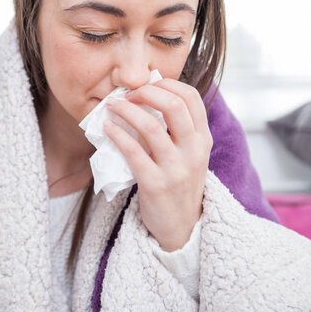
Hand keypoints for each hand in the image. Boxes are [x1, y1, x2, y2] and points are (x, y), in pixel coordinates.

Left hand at [103, 78, 212, 251]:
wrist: (181, 227)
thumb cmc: (180, 185)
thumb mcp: (191, 155)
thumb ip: (179, 130)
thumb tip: (148, 97)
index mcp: (203, 140)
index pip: (191, 98)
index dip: (167, 84)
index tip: (147, 84)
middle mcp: (194, 151)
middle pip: (174, 106)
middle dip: (146, 92)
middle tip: (127, 93)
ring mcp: (176, 169)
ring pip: (150, 126)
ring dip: (126, 110)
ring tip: (111, 106)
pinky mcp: (155, 184)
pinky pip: (133, 151)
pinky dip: (117, 134)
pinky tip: (107, 128)